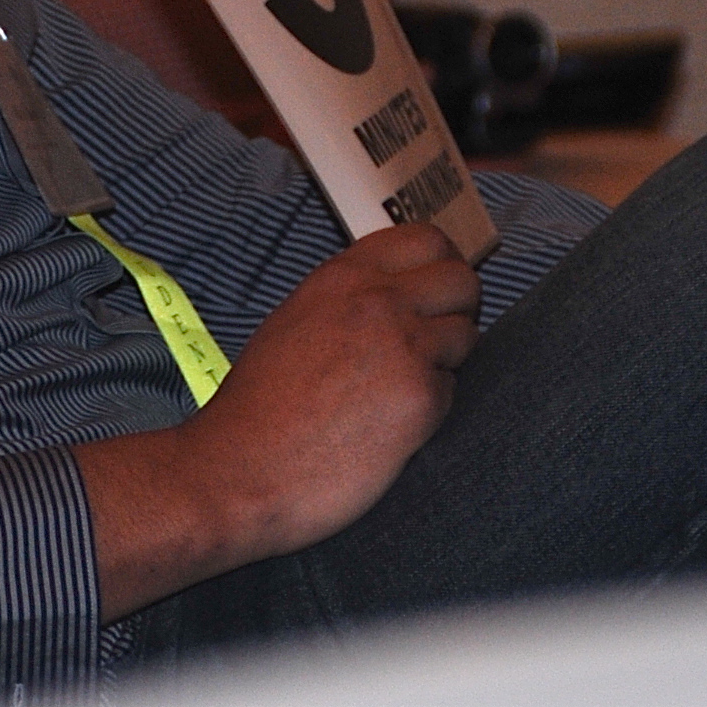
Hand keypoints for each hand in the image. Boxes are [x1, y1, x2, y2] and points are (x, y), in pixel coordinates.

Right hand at [76, 222, 479, 616]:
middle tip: (437, 341)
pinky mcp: (420, 397)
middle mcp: (378, 300)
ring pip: (466, 335)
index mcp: (343, 276)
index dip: (441, 267)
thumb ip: (349, 299)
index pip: (427, 239)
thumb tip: (395, 297)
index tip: (437, 292)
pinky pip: (451, 389)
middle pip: (463, 280)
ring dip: (446, 362)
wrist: (240, 467)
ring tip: (400, 390)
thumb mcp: (296, 319)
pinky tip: (389, 426)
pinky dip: (430, 408)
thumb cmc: (259, 406)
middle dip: (459, 310)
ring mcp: (404, 346)